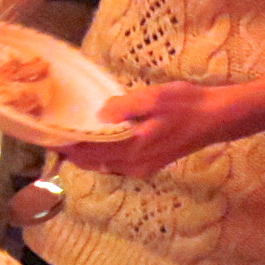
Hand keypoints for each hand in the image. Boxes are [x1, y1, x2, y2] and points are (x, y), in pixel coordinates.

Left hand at [60, 80, 260, 177]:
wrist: (217, 118)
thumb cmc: (187, 105)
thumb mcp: (154, 98)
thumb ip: (124, 107)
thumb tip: (99, 115)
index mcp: (133, 150)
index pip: (90, 153)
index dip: (67, 146)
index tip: (47, 137)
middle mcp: (135, 165)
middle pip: (93, 163)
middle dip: (72, 151)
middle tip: (52, 134)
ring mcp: (142, 167)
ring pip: (104, 164)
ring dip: (86, 154)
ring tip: (68, 135)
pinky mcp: (149, 162)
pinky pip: (116, 162)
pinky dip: (101, 154)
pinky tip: (96, 139)